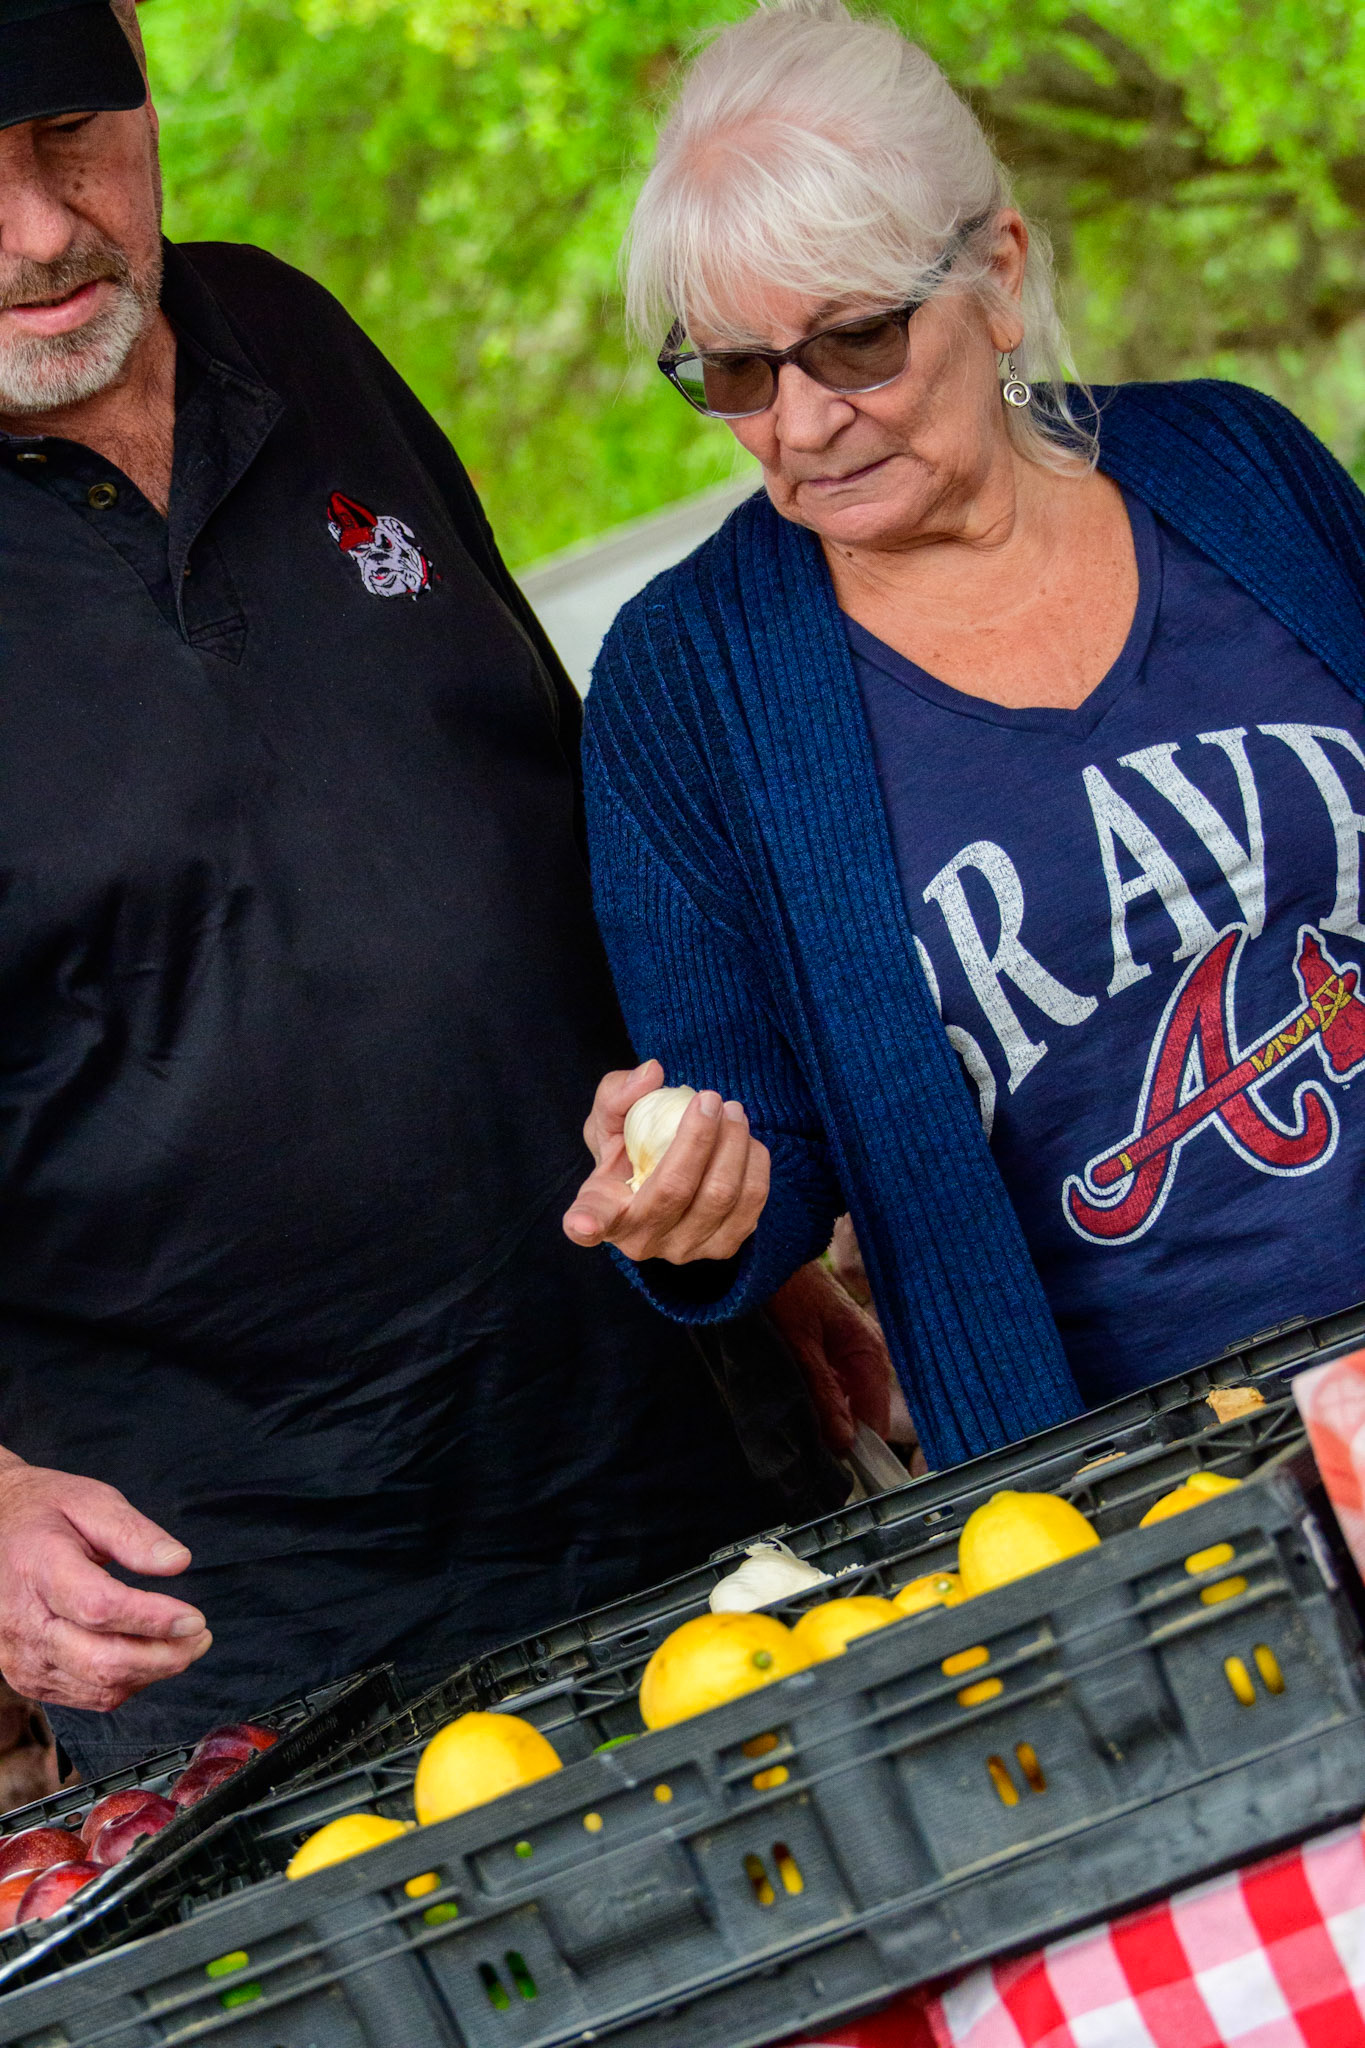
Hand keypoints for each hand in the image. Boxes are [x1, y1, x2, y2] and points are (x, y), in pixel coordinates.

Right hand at [0, 1454, 211, 1711]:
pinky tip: (146, 1655)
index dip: (153, 1620)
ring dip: (151, 1673)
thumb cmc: (42, 1512)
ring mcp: (21, 1657)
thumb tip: (178, 1561)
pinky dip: (126, 1681)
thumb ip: (133, 1532)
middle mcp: (24, 1622)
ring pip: (98, 1686)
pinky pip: (86, 1695)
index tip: (195, 1618)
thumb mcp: (89, 1500)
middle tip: (201, 1636)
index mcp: (38, 1570)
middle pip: (101, 1661)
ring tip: (184, 1645)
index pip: (100, 1608)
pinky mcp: (27, 1677)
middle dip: (164, 1657)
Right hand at [563, 1058, 769, 1263]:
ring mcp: (683, 1249)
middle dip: (701, 1136)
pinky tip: (744, 1142)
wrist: (663, 1179)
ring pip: (721, 1197)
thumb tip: (652, 1074)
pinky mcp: (722, 1248)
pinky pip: (751, 1206)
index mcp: (604, 1209)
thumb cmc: (628, 1149)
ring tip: (733, 1111)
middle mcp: (641, 1240)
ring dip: (735, 1144)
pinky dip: (754, 1165)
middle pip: (677, 1190)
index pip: (592, 1220)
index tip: (583, 1222)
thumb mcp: (610, 1118)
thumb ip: (620, 1092)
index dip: (586, 1224)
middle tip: (711, 1098)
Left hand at [767, 1259, 914, 1459]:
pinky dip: (811, 1401)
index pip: (876, 1416)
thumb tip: (843, 1440)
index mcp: (868, 1350)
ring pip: (840, 1403)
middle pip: (858, 1413)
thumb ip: (822, 1389)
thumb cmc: (784, 1287)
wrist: (762, 1251)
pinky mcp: (825, 1351)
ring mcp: (844, 1353)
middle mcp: (863, 1354)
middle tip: (803, 1455)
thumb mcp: (800, 1342)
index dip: (860, 1447)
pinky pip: (827, 1389)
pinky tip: (789, 1407)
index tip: (837, 1473)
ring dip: (819, 1418)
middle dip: (835, 1435)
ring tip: (791, 1431)